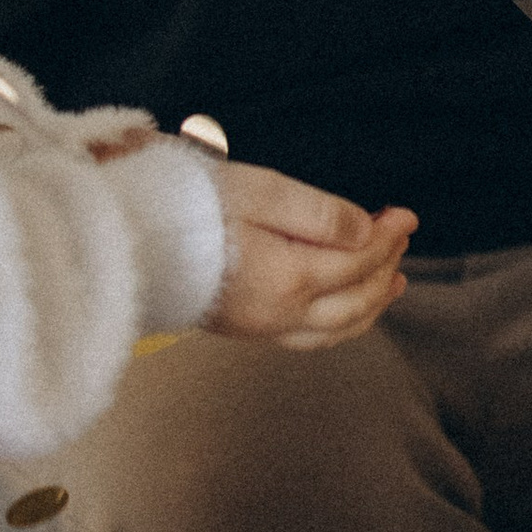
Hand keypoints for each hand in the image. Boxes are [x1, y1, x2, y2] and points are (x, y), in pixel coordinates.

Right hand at [205, 163, 415, 348]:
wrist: (125, 243)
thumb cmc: (186, 208)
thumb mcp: (260, 192)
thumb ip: (319, 215)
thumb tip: (367, 231)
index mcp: (290, 279)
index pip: (359, 261)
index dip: (389, 236)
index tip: (406, 214)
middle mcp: (280, 315)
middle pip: (356, 300)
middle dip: (386, 268)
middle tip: (402, 238)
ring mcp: (260, 328)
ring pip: (336, 330)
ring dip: (372, 304)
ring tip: (394, 283)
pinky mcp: (242, 330)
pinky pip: (309, 338)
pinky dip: (341, 324)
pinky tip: (344, 309)